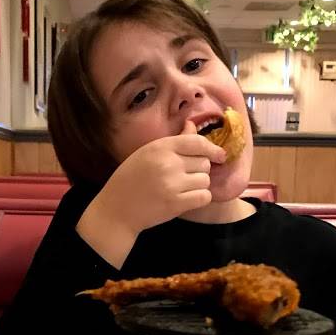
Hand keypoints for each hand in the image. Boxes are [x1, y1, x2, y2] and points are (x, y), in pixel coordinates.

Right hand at [77, 120, 225, 267]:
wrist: (116, 210)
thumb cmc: (130, 180)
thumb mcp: (147, 153)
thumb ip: (173, 141)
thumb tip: (192, 125)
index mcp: (160, 147)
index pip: (196, 142)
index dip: (212, 148)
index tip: (219, 155)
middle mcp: (168, 163)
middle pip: (204, 162)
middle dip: (199, 170)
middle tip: (185, 177)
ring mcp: (172, 184)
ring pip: (205, 180)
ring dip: (198, 185)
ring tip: (182, 189)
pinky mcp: (176, 204)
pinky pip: (204, 197)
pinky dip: (199, 198)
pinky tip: (187, 199)